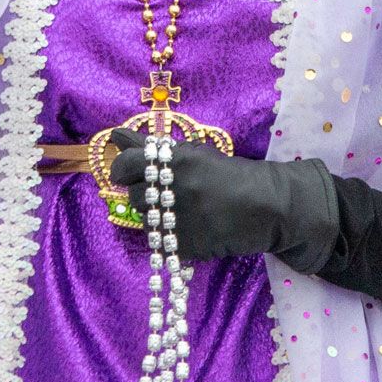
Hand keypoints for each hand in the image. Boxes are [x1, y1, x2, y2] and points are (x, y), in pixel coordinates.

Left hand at [108, 130, 340, 269]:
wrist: (268, 206)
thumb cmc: (230, 175)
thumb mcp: (193, 154)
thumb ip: (151, 148)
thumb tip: (113, 135)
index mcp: (177, 159)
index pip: (126, 165)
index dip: (122, 170)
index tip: (126, 174)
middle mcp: (175, 187)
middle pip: (135, 196)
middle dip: (146, 195)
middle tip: (168, 193)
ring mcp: (180, 218)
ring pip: (147, 221)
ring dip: (158, 216)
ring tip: (184, 210)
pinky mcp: (186, 245)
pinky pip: (163, 243)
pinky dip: (173, 237)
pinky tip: (195, 227)